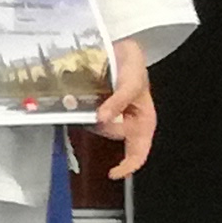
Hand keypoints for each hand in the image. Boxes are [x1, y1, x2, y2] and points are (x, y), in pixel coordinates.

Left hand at [89, 42, 154, 176]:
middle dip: (103, 126)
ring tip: (90, 98)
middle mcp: (127, 121)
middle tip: (100, 109)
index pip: (138, 153)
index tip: (113, 173)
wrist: (120, 48)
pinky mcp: (97, 107)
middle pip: (111, 136)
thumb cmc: (135, 67)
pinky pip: (86, 116)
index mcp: (143, 121)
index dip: (127, 166)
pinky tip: (78, 102)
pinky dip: (80, 111)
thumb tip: (101, 119)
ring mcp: (111, 115)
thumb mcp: (132, 83)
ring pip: (96, 126)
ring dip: (90, 116)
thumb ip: (117, 101)